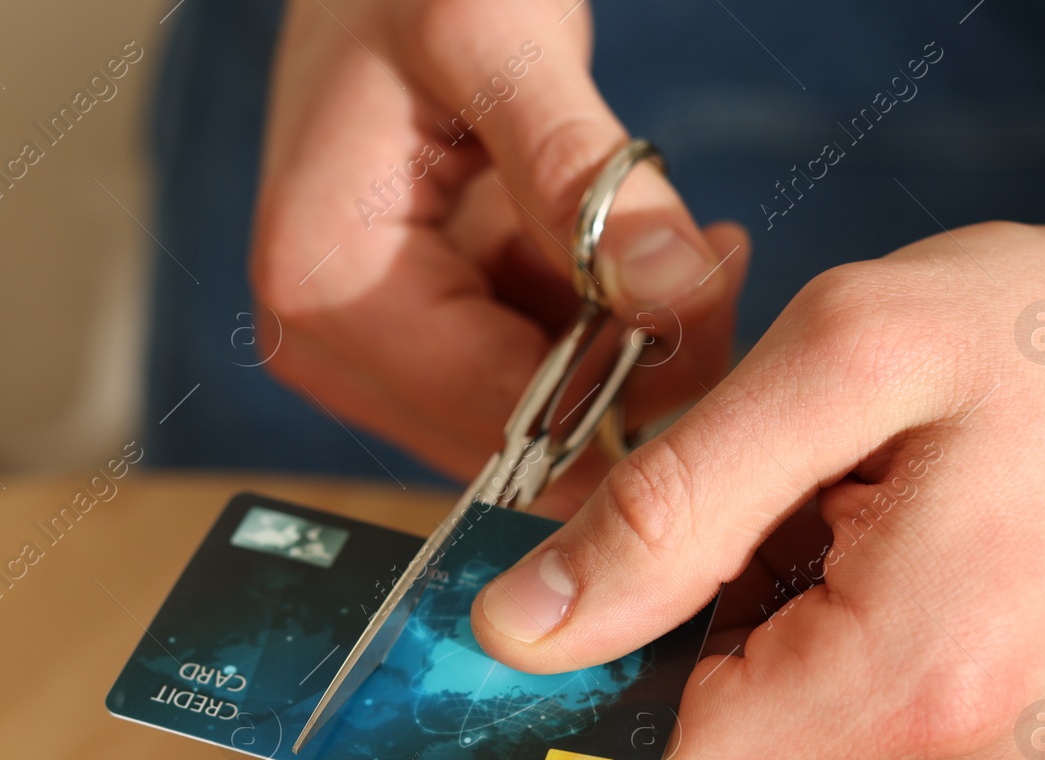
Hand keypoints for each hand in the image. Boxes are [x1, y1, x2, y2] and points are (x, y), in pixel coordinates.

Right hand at [250, 0, 747, 479]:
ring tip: (685, 243)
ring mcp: (365, 353)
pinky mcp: (407, 341)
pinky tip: (637, 253)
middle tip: (715, 270)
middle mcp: (327, 347)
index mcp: (324, 287)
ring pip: (533, 416)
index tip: (719, 315)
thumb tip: (671, 292)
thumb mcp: (498, 40)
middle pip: (517, 433)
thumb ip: (580, 170)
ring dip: (621, 350)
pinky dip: (594, 330)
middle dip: (629, 372)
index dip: (624, 390)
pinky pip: (525, 374)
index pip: (500, 407)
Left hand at [470, 213, 1044, 759]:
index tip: (528, 588)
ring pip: (743, 718)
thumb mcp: (852, 361)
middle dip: (664, 609)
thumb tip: (523, 629)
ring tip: (823, 495)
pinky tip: (853, 532)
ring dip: (733, 608)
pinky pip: (809, 708)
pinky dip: (789, 621)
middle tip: (743, 478)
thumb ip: (671, 504)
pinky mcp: (962, 757)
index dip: (554, 683)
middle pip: (689, 736)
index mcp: (908, 686)